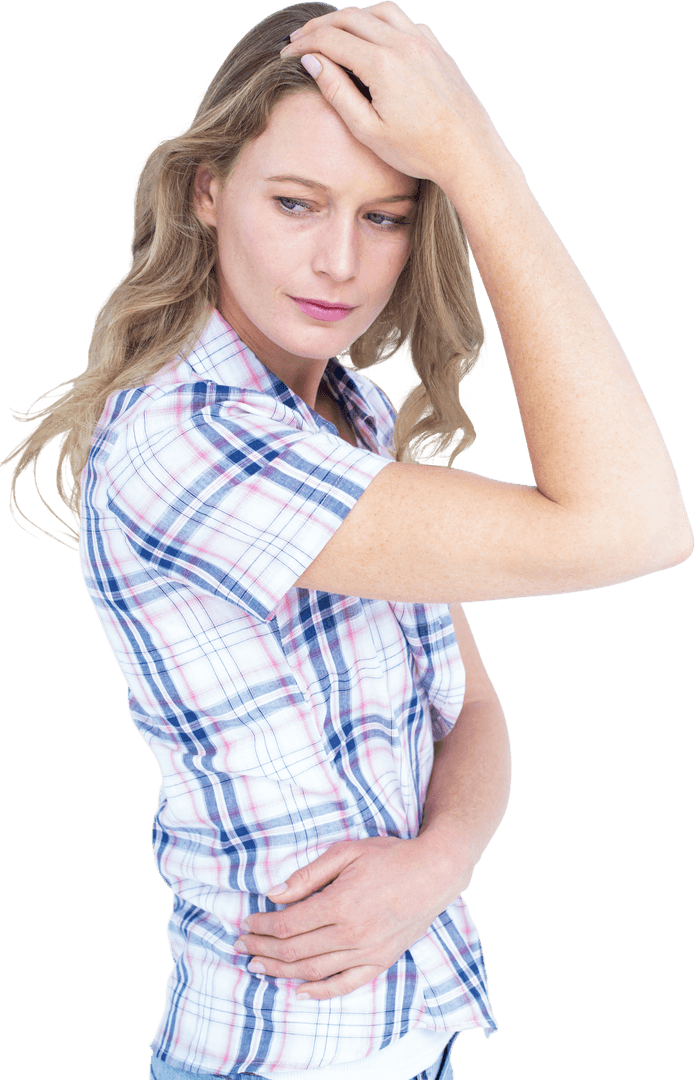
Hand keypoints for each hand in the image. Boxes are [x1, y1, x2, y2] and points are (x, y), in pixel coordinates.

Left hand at [234, 834, 473, 999]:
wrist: (434, 872)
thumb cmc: (389, 856)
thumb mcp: (346, 852)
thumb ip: (308, 875)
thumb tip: (274, 893)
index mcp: (340, 904)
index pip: (288, 924)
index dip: (261, 927)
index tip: (245, 924)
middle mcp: (351, 933)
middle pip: (295, 950)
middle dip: (263, 950)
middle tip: (241, 947)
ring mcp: (367, 951)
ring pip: (314, 971)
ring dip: (281, 971)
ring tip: (258, 968)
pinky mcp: (381, 961)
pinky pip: (346, 984)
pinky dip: (320, 991)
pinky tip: (300, 990)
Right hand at [279, 1, 509, 189]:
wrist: (468, 151)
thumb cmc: (418, 150)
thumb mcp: (368, 130)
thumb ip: (337, 92)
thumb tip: (313, 62)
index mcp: (382, 64)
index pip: (330, 40)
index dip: (303, 45)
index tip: (286, 56)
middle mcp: (403, 43)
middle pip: (350, 17)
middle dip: (319, 26)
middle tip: (299, 40)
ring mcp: (423, 41)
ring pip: (377, 10)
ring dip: (350, 17)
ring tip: (332, 33)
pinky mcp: (436, 47)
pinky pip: (402, 20)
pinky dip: (379, 22)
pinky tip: (372, 39)